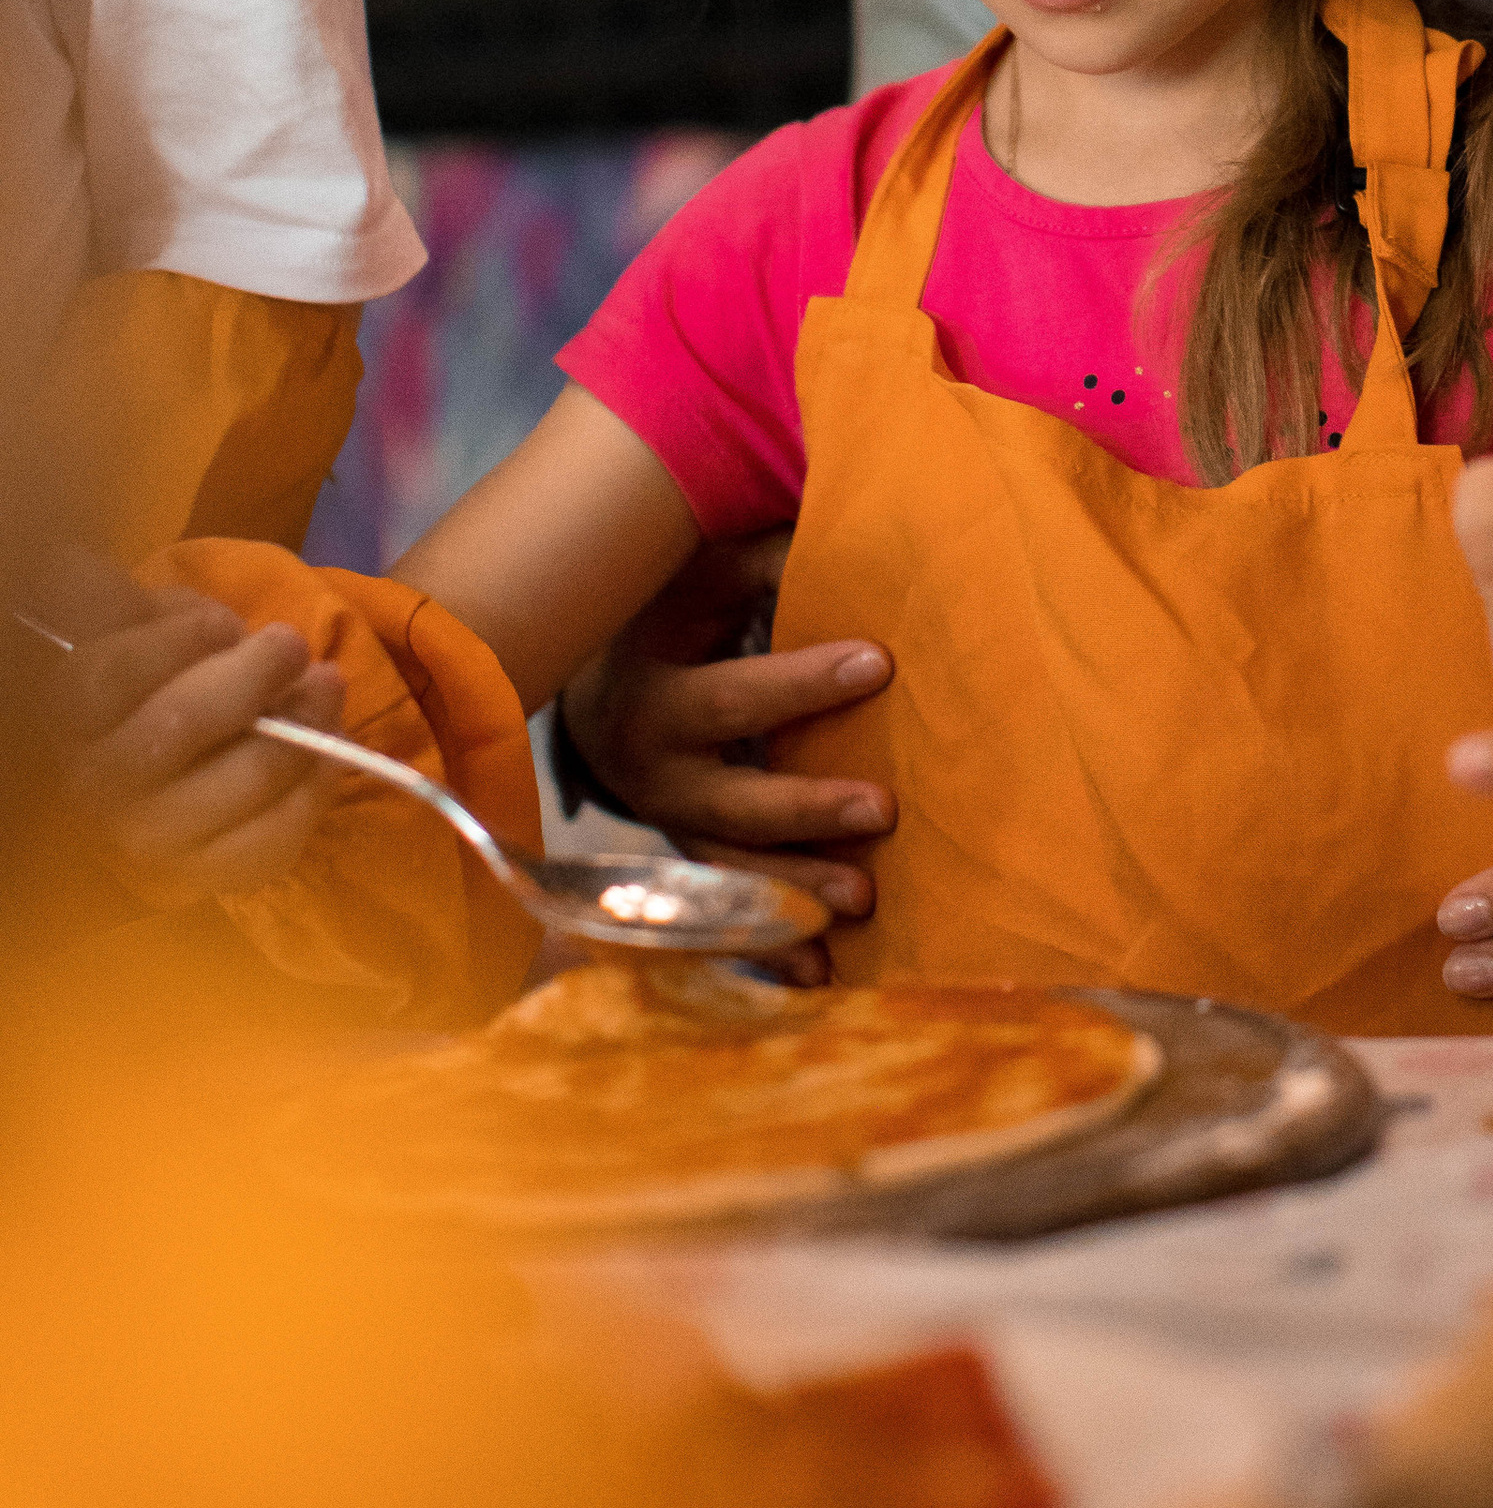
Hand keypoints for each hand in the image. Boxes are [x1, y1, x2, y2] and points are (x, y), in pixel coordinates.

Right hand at [32, 546, 348, 904]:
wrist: (140, 785)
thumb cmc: (146, 687)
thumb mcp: (134, 633)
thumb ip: (151, 612)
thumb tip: (202, 612)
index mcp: (69, 717)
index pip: (112, 675)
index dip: (179, 640)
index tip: (224, 623)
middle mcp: (97, 785)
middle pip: (180, 727)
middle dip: (252, 676)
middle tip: (292, 644)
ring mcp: (149, 840)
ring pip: (238, 784)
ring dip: (301, 726)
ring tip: (327, 685)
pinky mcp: (201, 878)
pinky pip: (267, 844)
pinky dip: (311, 794)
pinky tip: (325, 755)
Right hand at [557, 534, 895, 931]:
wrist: (595, 689)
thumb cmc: (673, 613)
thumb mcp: (704, 574)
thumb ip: (768, 559)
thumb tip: (851, 529)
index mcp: (655, 694)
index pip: (734, 693)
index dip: (803, 681)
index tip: (881, 662)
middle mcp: (652, 774)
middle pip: (731, 800)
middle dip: (805, 806)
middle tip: (883, 807)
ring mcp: (669, 829)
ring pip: (732, 870)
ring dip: (796, 889)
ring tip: (865, 900)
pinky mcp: (689, 867)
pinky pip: (727, 918)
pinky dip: (771, 951)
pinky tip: (822, 977)